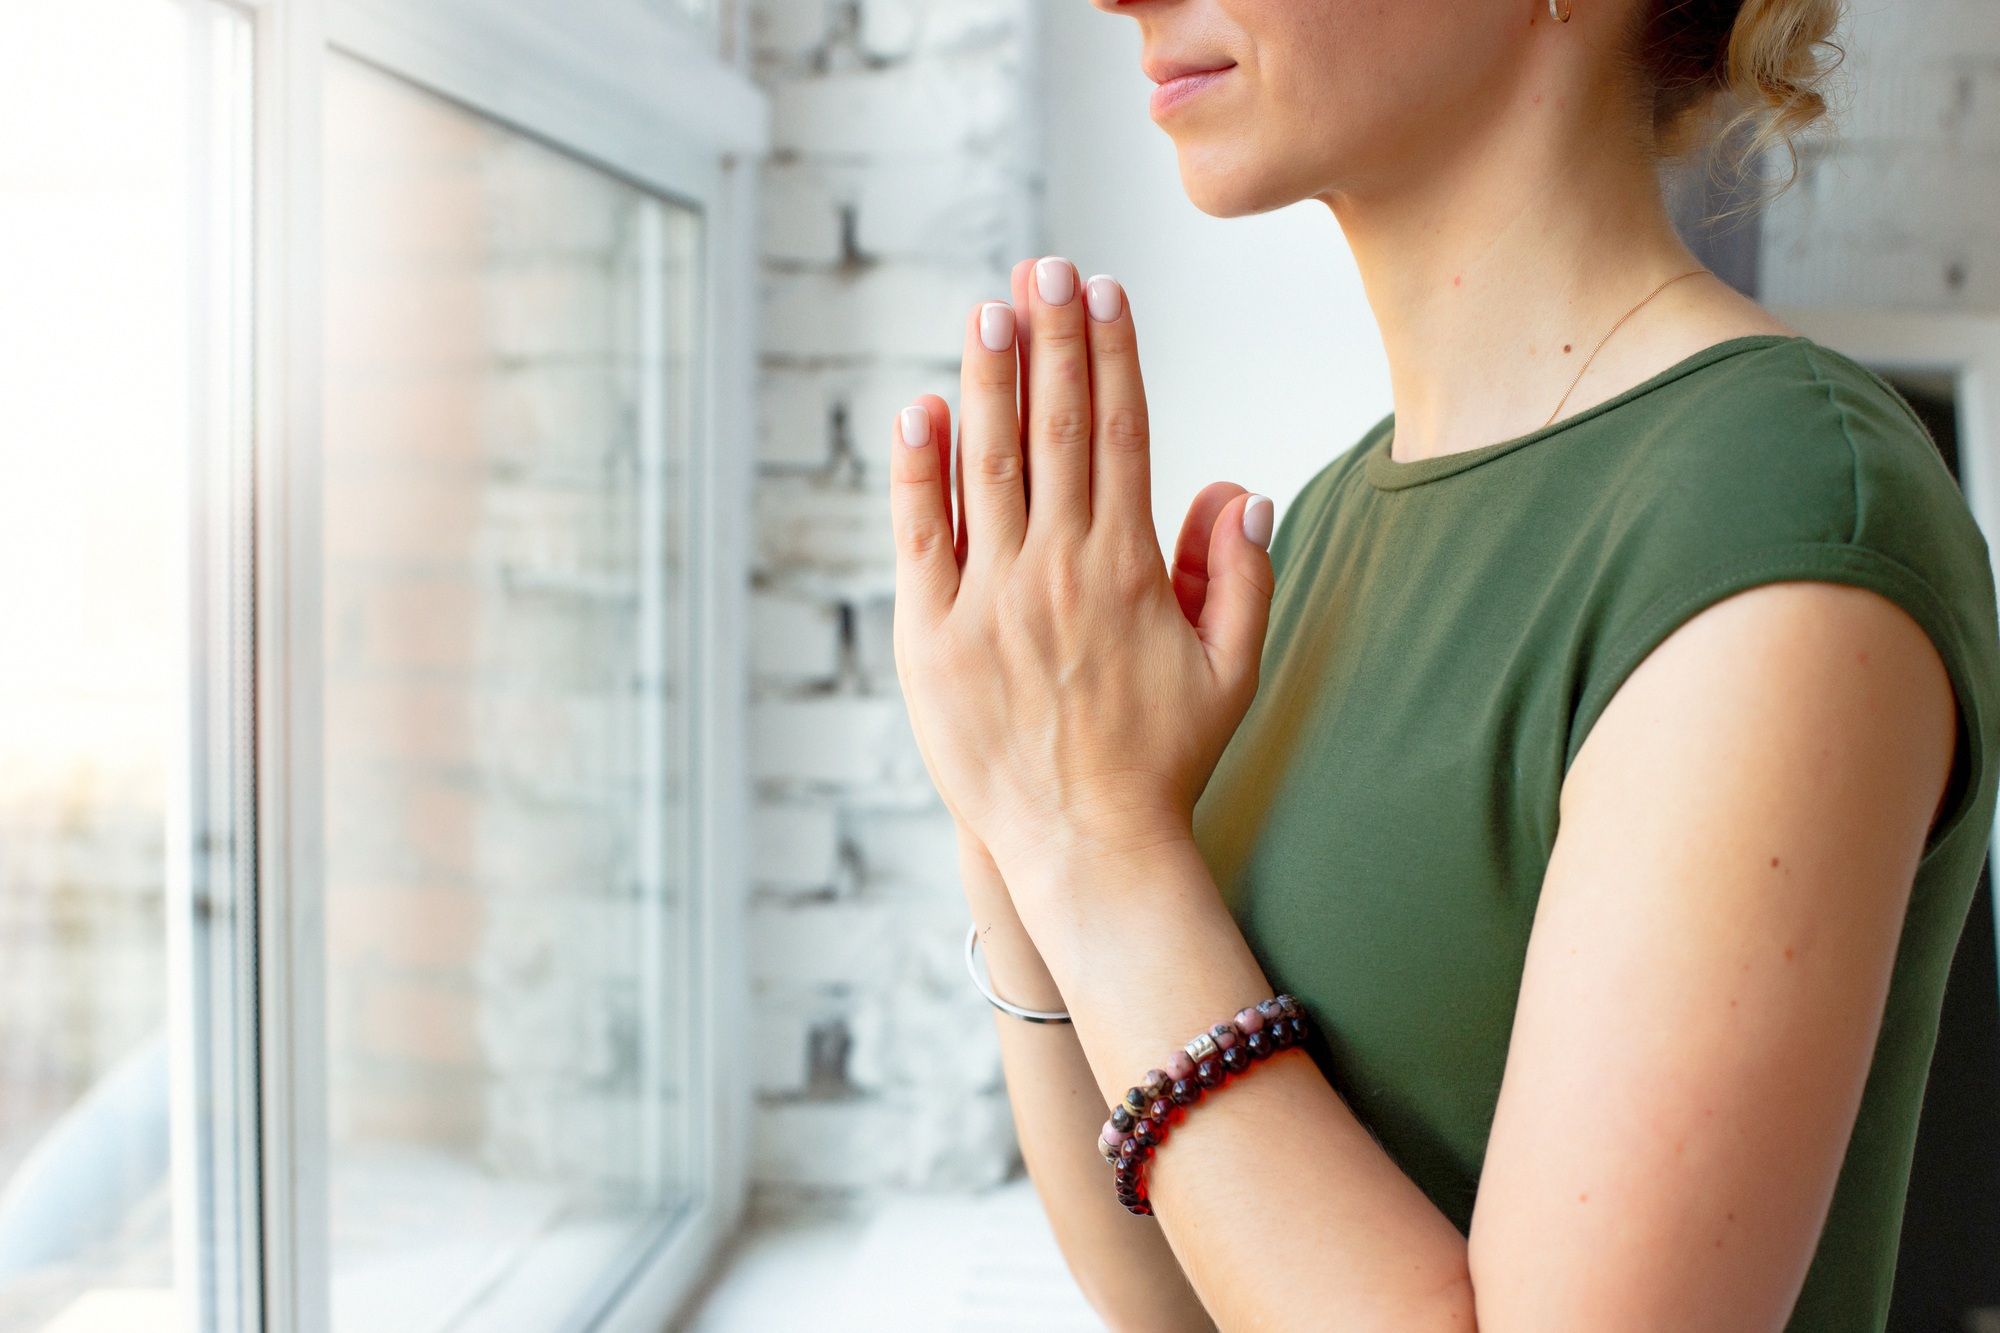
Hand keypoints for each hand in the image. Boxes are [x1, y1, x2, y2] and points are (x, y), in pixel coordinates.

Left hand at [889, 257, 1275, 896]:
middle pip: (1054, 429)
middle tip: (1046, 266)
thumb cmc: (1164, 760)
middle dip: (1052, 338)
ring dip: (989, 379)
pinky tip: (921, 408)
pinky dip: (917, 469)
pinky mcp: (930, 636)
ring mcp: (988, 600)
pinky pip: (919, 536)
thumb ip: (1243, 575)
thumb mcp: (1231, 670)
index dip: (1114, 356)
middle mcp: (1058, 571)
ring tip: (991, 308)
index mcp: (1129, 569)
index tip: (1107, 293)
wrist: (1085, 845)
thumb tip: (1245, 488)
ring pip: (987, 465)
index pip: (1121, 435)